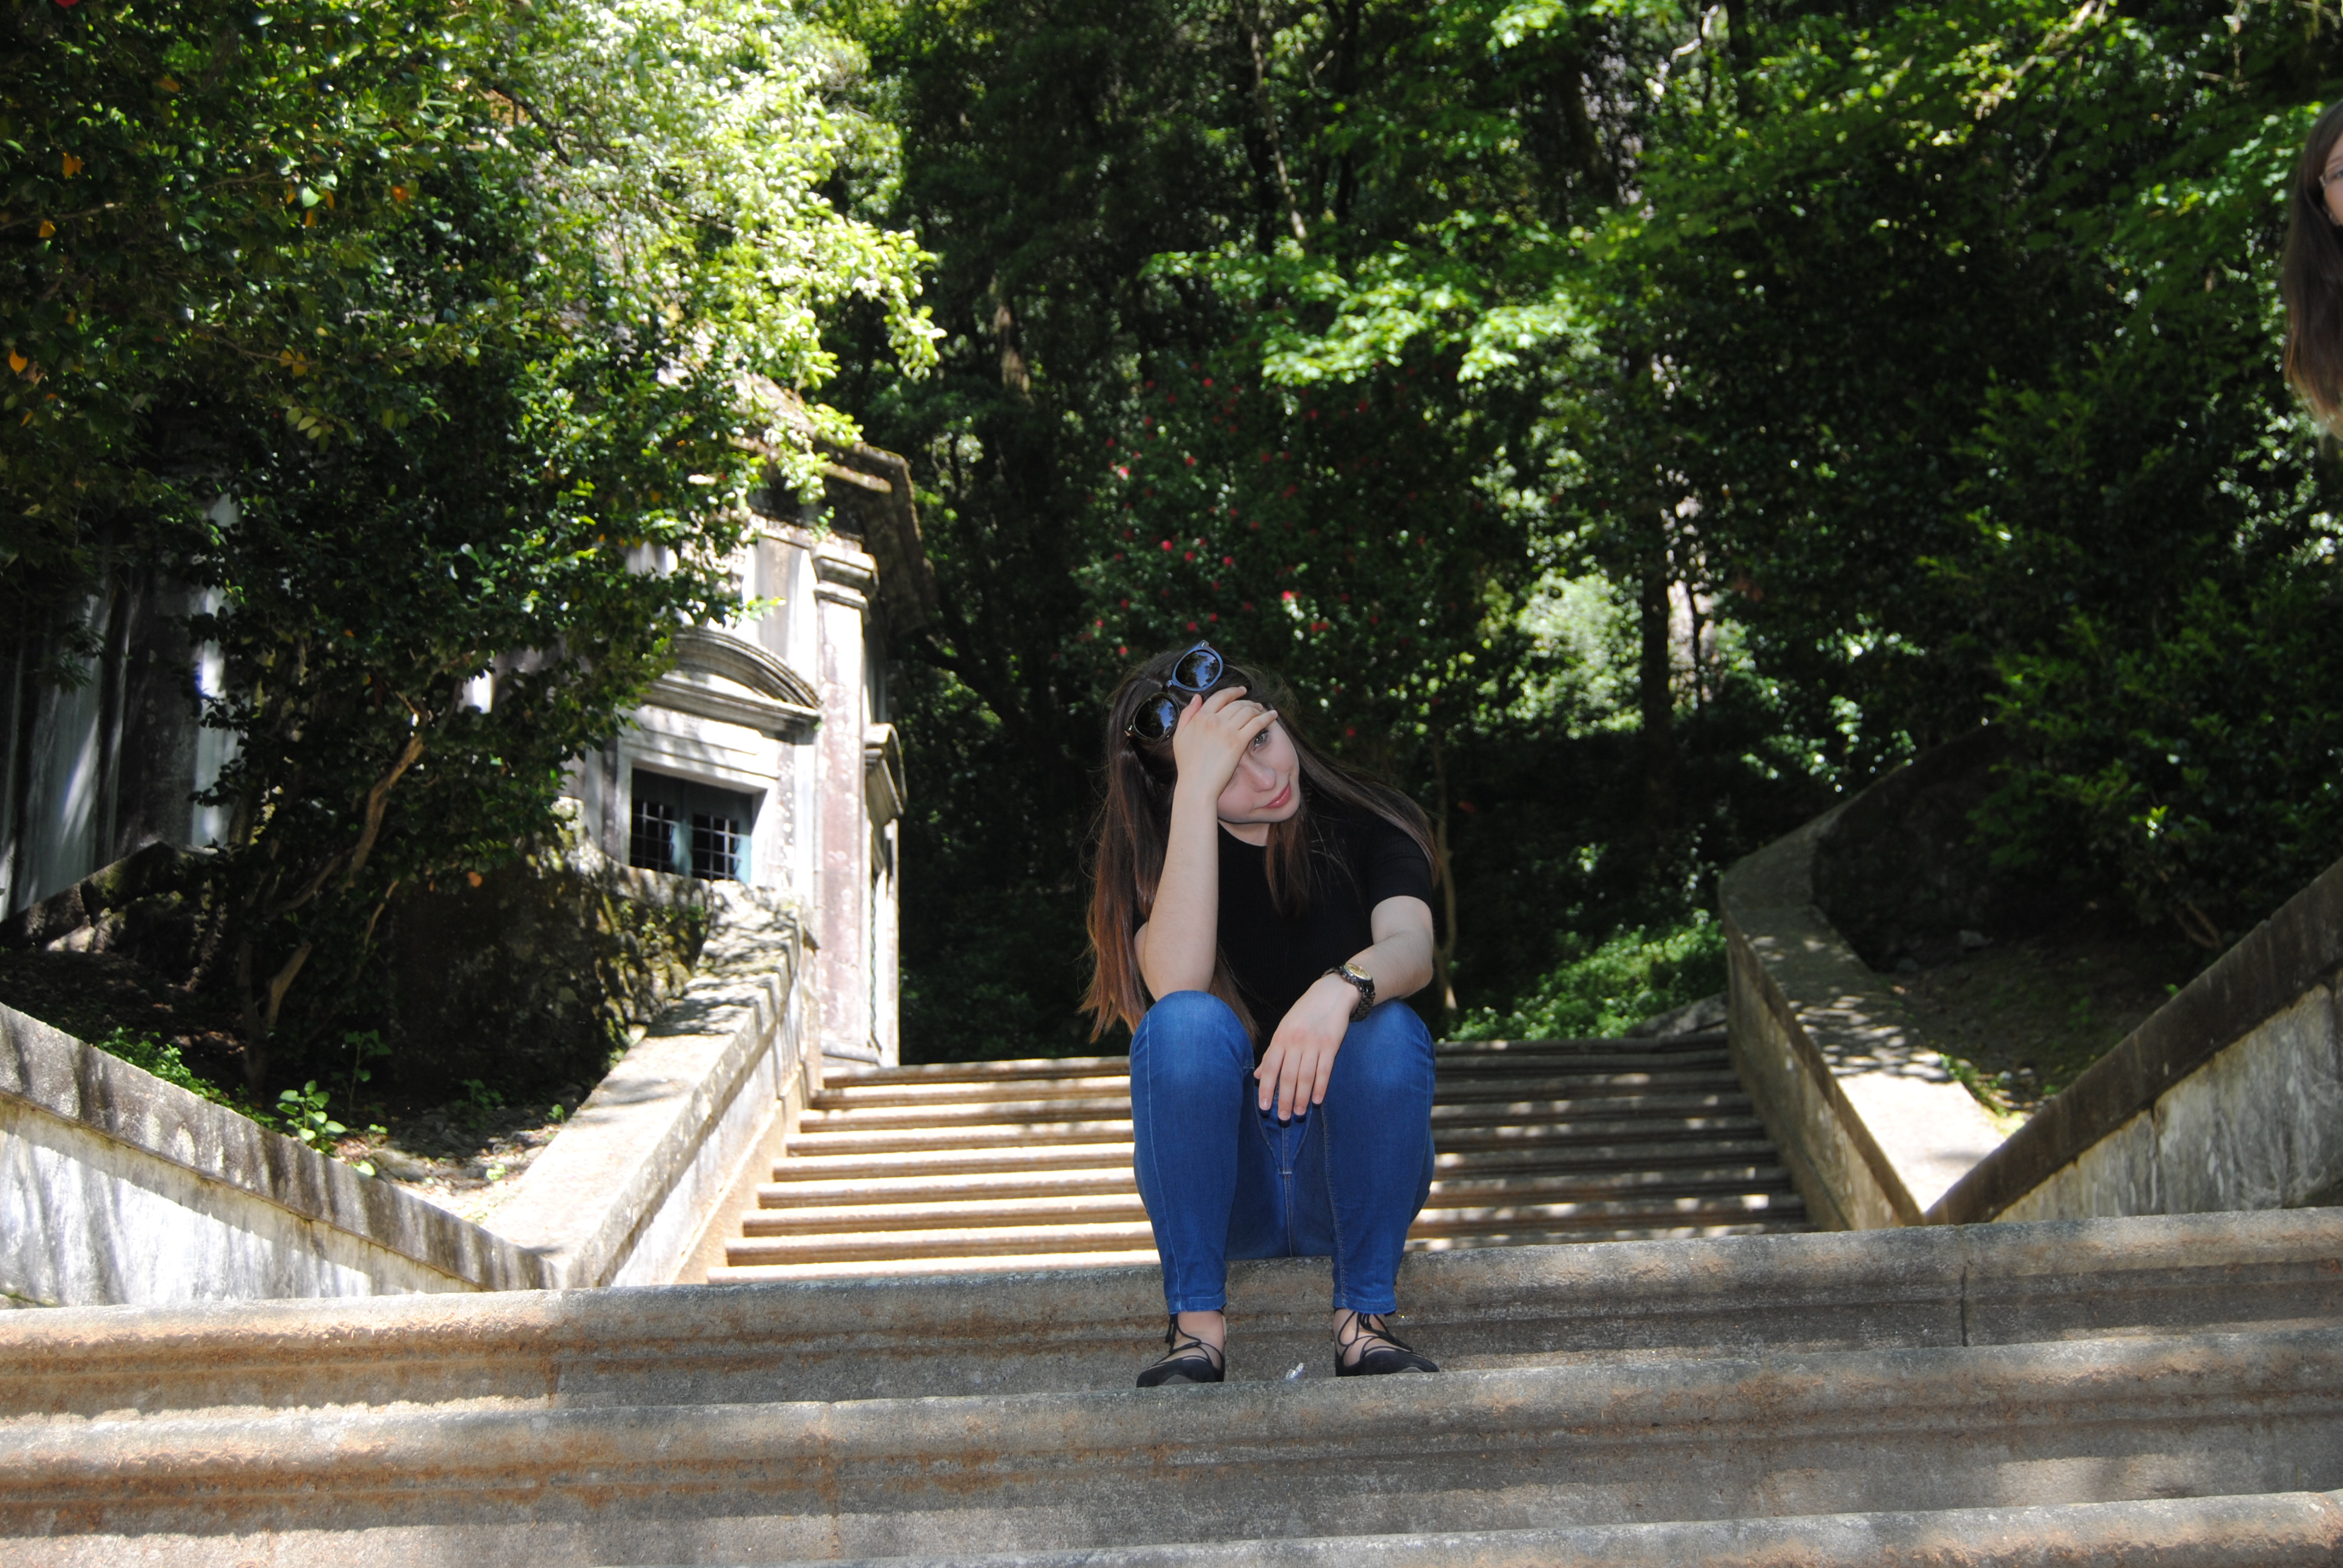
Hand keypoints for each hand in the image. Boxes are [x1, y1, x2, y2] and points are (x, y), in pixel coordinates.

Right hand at [1170, 685, 1276, 798]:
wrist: (1197, 786)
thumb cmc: (1187, 766)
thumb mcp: (1180, 737)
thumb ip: (1187, 715)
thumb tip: (1197, 697)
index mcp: (1200, 717)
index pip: (1220, 696)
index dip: (1233, 691)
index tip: (1242, 691)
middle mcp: (1213, 720)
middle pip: (1236, 703)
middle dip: (1248, 702)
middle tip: (1256, 705)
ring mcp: (1226, 730)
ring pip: (1248, 711)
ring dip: (1258, 709)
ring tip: (1264, 711)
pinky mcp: (1238, 742)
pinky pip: (1257, 723)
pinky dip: (1266, 717)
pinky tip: (1273, 716)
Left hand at [1257, 974, 1353, 1118]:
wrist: (1330, 994)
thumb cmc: (1304, 1014)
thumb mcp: (1283, 1029)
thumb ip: (1272, 1054)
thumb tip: (1257, 1076)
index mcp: (1280, 1038)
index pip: (1270, 1068)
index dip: (1266, 1088)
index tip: (1264, 1107)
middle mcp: (1295, 1041)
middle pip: (1288, 1076)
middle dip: (1284, 1099)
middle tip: (1283, 1118)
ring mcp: (1314, 1043)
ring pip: (1306, 1076)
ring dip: (1301, 1097)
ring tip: (1299, 1114)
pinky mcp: (1331, 1044)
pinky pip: (1325, 1069)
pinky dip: (1320, 1086)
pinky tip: (1316, 1100)